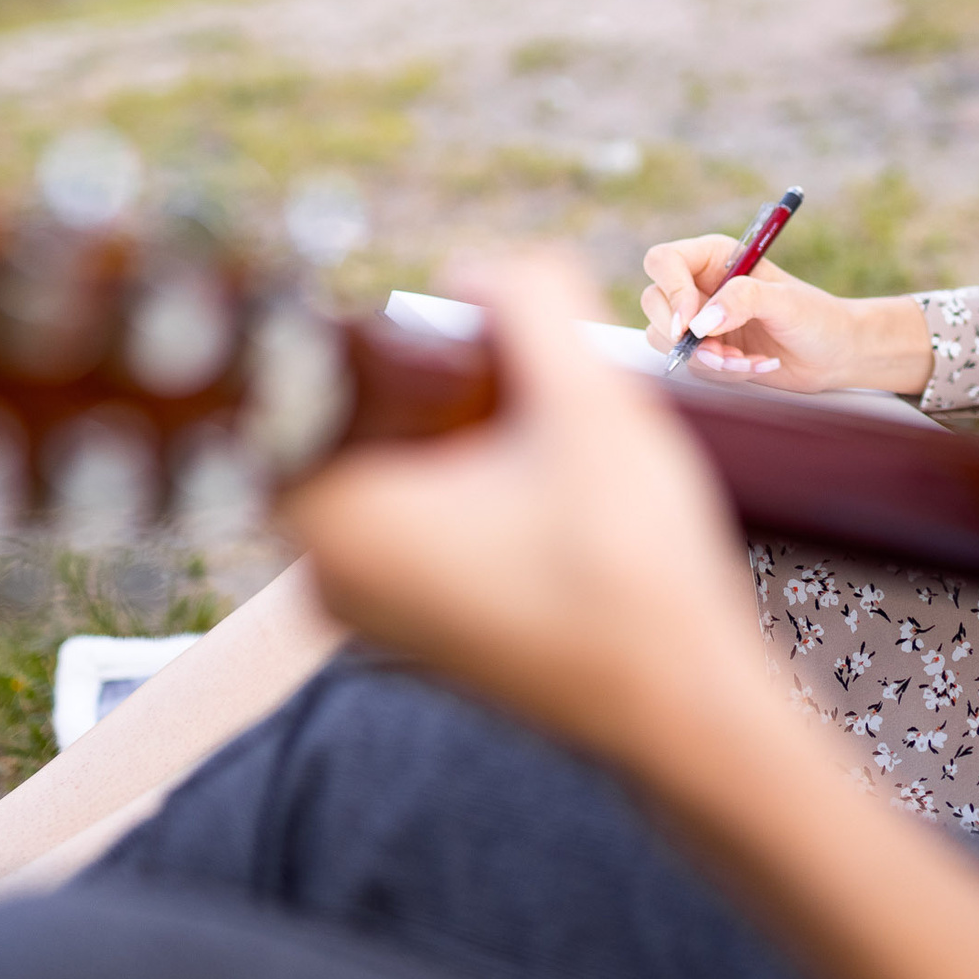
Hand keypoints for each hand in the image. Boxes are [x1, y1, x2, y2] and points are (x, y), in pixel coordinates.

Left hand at [279, 250, 763, 762]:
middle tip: (488, 365)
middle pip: (340, 431)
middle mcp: (329, 578)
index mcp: (338, 519)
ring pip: (378, 479)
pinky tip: (531, 486)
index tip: (419, 328)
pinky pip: (406, 532)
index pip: (294, 388)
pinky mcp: (414, 637)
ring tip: (524, 427)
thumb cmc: (630, 568)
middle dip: (411, 385)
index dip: (349, 339)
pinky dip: (453, 494)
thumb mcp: (588, 401)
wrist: (684, 708)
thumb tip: (479, 271)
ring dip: (439, 438)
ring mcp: (367, 616)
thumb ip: (528, 303)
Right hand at [638, 235, 931, 394]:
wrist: (835, 354)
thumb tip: (702, 322)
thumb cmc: (817, 317)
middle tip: (718, 351)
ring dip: (705, 357)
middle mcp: (701, 286)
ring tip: (745, 361)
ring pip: (665, 338)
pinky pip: (690, 363)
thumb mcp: (785, 302)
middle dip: (681, 333)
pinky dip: (721, 371)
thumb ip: (744, 300)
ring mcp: (701, 319)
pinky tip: (755, 366)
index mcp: (715, 258)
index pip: (664, 261)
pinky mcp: (707, 350)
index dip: (670, 290)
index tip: (690, 322)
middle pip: (653, 300)